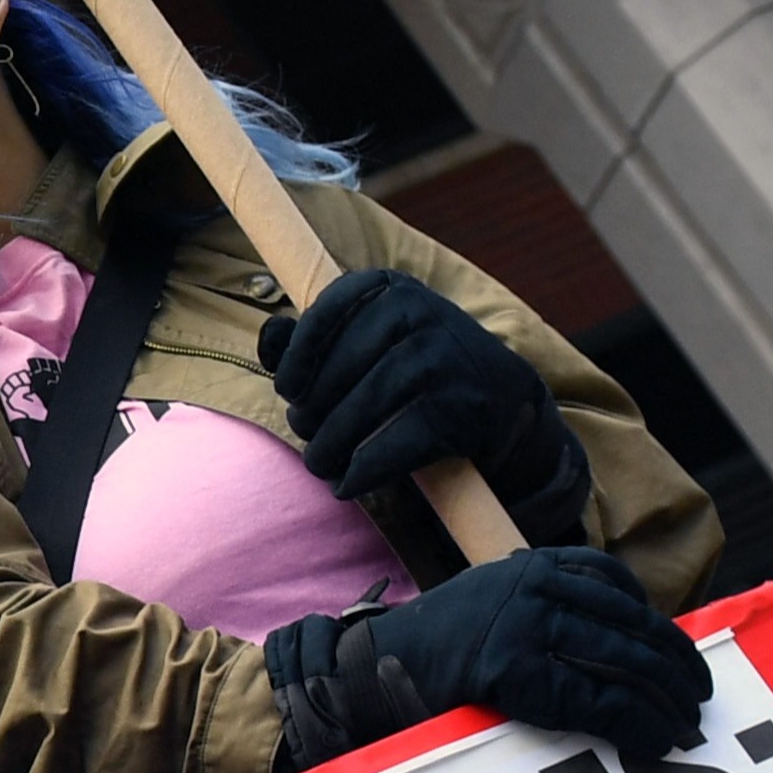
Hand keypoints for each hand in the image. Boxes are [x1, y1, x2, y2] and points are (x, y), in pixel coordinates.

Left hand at [262, 269, 569, 502]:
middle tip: (311, 437)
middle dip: (311, 415)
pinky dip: (362, 473)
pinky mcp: (459, 411)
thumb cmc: (419, 368)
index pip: (322, 315)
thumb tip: (268, 335)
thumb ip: (315, 335)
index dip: (295, 360)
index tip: (289, 391)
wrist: (504, 400)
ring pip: (358, 412)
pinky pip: (391, 448)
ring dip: (329, 449)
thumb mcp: (374, 336)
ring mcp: (442, 361)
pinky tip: (348, 484)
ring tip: (322, 465)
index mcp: (392, 289)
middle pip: (335, 375)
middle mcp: (419, 314)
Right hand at [359, 548, 712, 753]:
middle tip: (700, 695)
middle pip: (631, 623)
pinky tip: (655, 741)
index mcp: (532, 564)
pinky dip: (636, 724)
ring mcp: (527, 625)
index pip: (614, 582)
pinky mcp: (518, 670)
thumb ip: (544, 610)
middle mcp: (536, 586)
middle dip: (676, 664)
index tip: (678, 653)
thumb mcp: (492, 606)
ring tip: (687, 725)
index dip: (656, 622)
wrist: (369, 672)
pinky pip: (599, 701)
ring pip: (625, 662)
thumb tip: (612, 642)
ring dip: (667, 698)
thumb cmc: (433, 652)